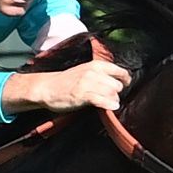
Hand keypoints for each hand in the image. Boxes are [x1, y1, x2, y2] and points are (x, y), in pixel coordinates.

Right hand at [2, 58, 131, 118]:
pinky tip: (111, 107)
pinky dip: (109, 105)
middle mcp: (93, 72)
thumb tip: (117, 82)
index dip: (125, 80)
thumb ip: (101, 74)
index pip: (120, 71)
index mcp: (95, 65)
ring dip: (113, 100)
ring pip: (111, 93)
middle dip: (116, 93)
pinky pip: (102, 100)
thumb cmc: (66, 81)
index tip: (124, 85)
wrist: (47, 87)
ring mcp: (87, 84)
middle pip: (117, 85)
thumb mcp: (85, 70)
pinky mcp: (82, 95)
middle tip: (110, 97)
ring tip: (109, 103)